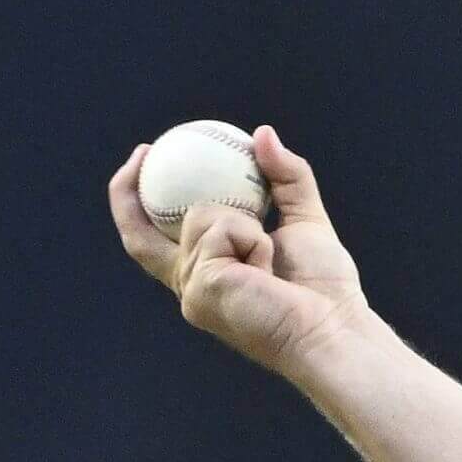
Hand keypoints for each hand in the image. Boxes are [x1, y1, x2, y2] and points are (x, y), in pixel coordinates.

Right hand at [109, 125, 375, 376]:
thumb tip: (262, 132)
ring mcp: (192, 289)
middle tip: (145, 150)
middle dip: (126, 190)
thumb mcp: (306, 220)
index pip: (155, 238)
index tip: (150, 155)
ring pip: (199, 216)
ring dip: (244, 222)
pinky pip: (218, 230)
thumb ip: (287, 177)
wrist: (335, 329)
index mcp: (207, 273)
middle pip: (137, 236)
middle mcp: (190, 285)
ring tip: (272, 257)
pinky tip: (268, 267)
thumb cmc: (326, 288)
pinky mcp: (201, 287)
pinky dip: (250, 236)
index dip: (139, 199)